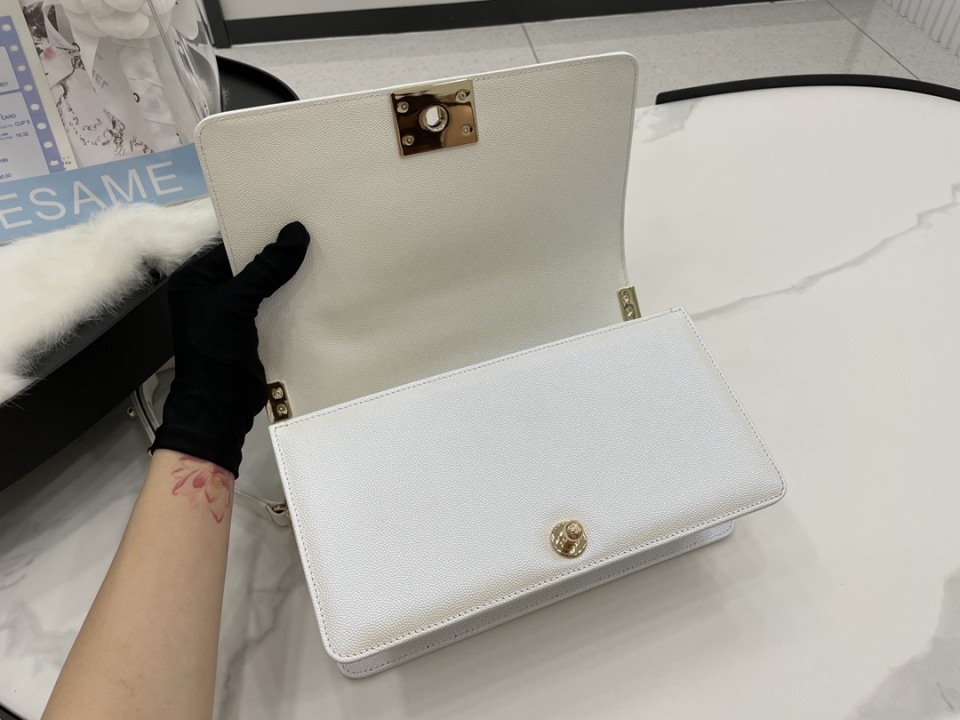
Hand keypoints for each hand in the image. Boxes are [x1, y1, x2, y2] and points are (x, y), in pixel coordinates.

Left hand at [150, 222, 309, 476]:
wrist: (218, 406)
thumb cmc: (214, 349)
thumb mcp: (237, 303)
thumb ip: (266, 268)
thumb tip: (296, 231)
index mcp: (195, 277)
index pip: (226, 241)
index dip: (255, 226)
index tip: (288, 210)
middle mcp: (211, 289)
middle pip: (247, 260)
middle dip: (275, 248)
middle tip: (310, 225)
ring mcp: (232, 310)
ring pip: (263, 282)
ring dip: (286, 272)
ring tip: (319, 248)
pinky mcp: (251, 328)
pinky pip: (272, 302)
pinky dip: (290, 294)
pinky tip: (316, 281)